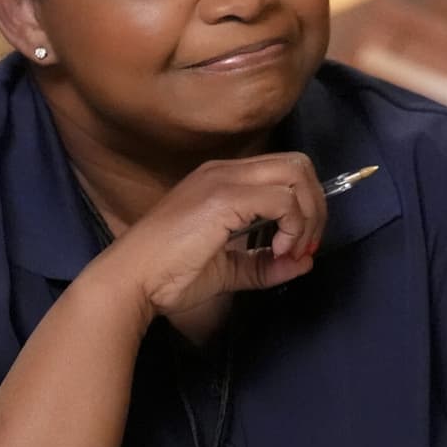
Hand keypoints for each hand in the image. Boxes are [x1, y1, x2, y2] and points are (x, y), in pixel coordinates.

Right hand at [98, 152, 326, 316]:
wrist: (131, 281)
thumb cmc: (169, 277)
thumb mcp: (227, 271)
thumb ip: (265, 265)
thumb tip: (305, 263)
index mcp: (223, 181)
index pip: (283, 172)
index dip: (305, 208)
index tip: (299, 247)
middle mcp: (224, 171)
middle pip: (298, 165)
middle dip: (316, 207)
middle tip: (305, 247)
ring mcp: (223, 180)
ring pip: (295, 175)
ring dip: (307, 216)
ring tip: (291, 251)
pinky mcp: (224, 197)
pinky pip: (282, 199)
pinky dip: (292, 225)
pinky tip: (277, 250)